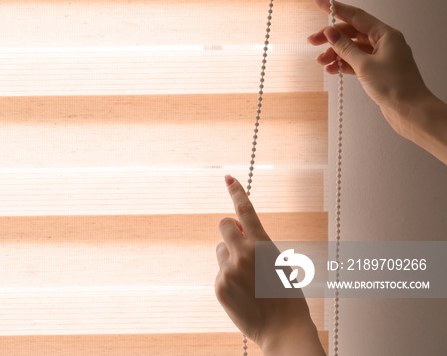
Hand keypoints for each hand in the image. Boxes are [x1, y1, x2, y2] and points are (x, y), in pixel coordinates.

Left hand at [215, 175, 324, 354]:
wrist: (283, 328)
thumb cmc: (286, 296)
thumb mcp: (279, 263)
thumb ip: (259, 245)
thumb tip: (238, 232)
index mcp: (262, 245)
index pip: (246, 211)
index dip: (236, 192)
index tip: (228, 178)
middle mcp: (243, 254)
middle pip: (224, 225)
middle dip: (230, 230)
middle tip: (240, 244)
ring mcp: (229, 270)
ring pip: (221, 251)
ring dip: (230, 258)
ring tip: (248, 280)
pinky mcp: (220, 286)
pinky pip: (221, 273)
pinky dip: (229, 280)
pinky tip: (243, 294)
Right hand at [307, 0, 433, 138]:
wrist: (410, 110)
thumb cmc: (395, 86)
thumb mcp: (364, 65)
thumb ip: (345, 47)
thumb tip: (330, 32)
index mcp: (385, 34)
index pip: (355, 16)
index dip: (335, 8)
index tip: (318, 1)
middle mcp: (384, 42)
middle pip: (351, 32)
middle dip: (331, 37)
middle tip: (312, 41)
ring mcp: (381, 56)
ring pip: (352, 48)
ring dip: (335, 53)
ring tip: (321, 62)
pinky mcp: (377, 70)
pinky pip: (356, 61)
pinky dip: (342, 64)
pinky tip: (332, 70)